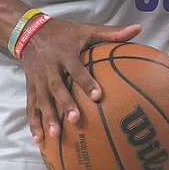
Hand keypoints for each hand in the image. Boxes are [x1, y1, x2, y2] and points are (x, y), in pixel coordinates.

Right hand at [20, 18, 141, 143]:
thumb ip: (112, 32)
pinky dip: (33, 123)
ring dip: (47, 118)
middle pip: (56, 88)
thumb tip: (138, 29)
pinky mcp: (30, 87)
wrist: (30, 32)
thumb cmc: (65, 33)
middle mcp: (49, 68)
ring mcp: (38, 79)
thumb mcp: (87, 29)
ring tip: (55, 135)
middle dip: (65, 104)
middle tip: (75, 120)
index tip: (98, 96)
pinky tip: (39, 140)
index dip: (86, 82)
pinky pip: (30, 107)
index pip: (76, 69)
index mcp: (65, 53)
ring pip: (42, 100)